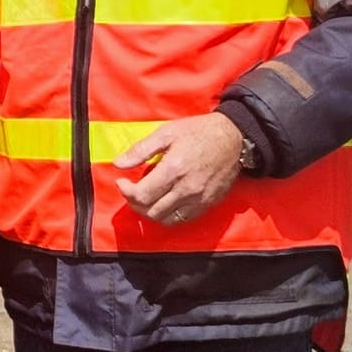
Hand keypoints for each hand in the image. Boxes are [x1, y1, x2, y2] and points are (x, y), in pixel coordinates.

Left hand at [112, 113, 244, 226]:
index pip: (142, 195)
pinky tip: (163, 202)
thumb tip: (118, 164)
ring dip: (149, 212)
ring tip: (145, 198)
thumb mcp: (166, 133)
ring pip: (165, 219)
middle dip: (134, 203)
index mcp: (174, 169)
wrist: (234, 138)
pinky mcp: (208, 204)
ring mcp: (199, 199)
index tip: (121, 182)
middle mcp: (186, 189)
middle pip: (151, 211)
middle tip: (131, 190)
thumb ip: (140, 150)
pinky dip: (167, 215)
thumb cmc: (198, 132)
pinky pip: (182, 219)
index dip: (126, 192)